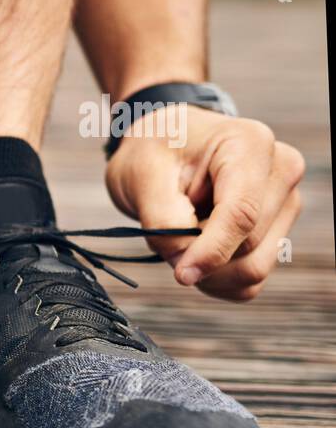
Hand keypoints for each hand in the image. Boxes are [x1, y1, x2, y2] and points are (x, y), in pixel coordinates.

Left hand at [105, 105, 304, 300]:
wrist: (166, 148)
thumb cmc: (155, 153)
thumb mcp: (142, 175)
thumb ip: (162, 220)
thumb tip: (187, 266)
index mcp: (250, 144)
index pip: (242, 213)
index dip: (212, 251)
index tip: (181, 274)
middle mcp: (281, 172)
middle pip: (248, 245)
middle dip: (199, 254)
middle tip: (165, 234)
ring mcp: (285, 204)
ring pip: (253, 270)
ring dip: (208, 271)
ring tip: (181, 239)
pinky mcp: (279, 233)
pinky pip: (251, 282)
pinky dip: (217, 280)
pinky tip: (195, 256)